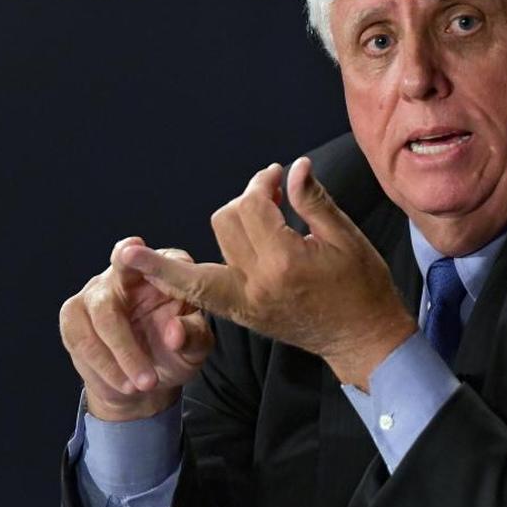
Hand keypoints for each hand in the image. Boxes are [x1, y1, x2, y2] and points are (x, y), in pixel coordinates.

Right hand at [60, 238, 214, 420]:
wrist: (145, 383)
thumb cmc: (177, 352)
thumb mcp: (196, 347)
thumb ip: (192, 336)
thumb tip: (174, 333)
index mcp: (167, 269)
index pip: (161, 256)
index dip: (147, 256)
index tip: (132, 250)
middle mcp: (127, 272)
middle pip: (119, 280)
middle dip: (133, 325)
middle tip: (147, 364)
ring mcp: (97, 292)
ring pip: (101, 315)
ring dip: (122, 355)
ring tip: (146, 383)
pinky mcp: (74, 315)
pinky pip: (82, 338)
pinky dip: (104, 364)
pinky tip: (124, 383)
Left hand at [120, 157, 416, 389]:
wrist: (363, 340)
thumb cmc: (364, 287)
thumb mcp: (347, 238)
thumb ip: (313, 201)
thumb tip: (294, 167)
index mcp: (284, 262)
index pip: (253, 206)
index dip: (264, 182)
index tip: (280, 174)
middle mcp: (256, 285)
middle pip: (226, 222)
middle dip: (246, 201)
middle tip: (273, 195)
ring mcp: (245, 304)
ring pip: (204, 255)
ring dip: (218, 229)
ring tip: (227, 220)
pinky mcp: (241, 317)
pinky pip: (196, 292)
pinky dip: (173, 277)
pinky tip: (143, 263)